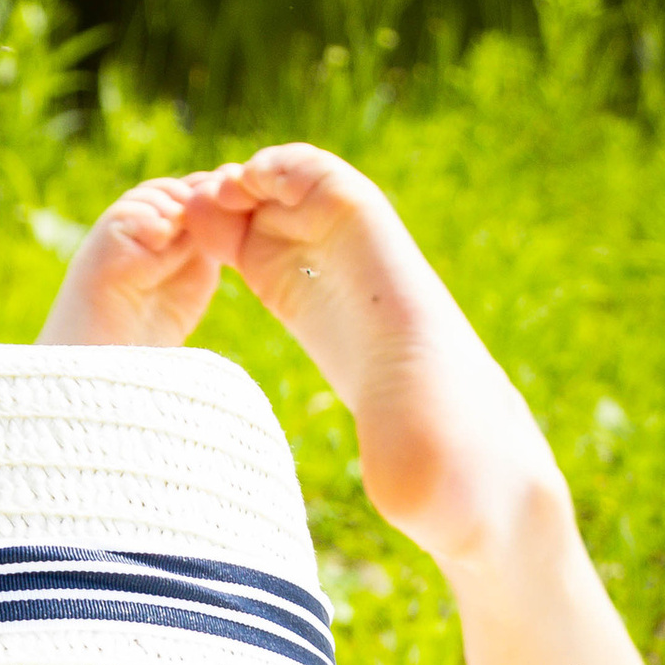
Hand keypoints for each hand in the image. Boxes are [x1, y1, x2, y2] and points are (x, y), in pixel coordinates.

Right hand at [41, 146, 568, 582]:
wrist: (480, 490)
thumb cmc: (458, 481)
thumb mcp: (433, 480)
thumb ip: (415, 475)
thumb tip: (401, 484)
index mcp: (395, 296)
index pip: (337, 191)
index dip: (284, 174)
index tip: (232, 190)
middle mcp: (369, 279)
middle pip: (300, 195)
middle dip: (246, 188)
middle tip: (186, 209)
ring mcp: (342, 294)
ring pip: (283, 223)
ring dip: (234, 214)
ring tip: (184, 229)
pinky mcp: (323, 319)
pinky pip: (277, 261)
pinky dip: (239, 243)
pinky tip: (204, 255)